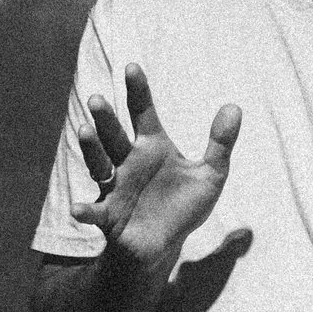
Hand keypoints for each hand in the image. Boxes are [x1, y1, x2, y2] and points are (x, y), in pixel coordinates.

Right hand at [70, 63, 241, 267]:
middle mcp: (128, 161)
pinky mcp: (108, 215)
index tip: (132, 67)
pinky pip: (95, 212)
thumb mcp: (210, 176)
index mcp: (152, 147)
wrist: (165, 244)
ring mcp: (115, 187)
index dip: (138, 91)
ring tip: (84, 131)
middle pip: (115, 135)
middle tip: (97, 99)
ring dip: (91, 148)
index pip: (143, 112)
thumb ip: (220, 143)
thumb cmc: (183, 206)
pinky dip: (85, 211)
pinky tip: (78, 210)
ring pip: (99, 164)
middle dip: (106, 118)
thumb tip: (234, 107)